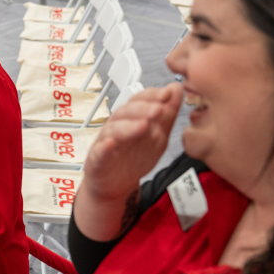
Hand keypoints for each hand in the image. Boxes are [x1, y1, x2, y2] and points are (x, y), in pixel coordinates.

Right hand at [82, 84, 181, 202]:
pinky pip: (99, 150)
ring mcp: (106, 140)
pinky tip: (111, 143)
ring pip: (114, 129)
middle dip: (143, 108)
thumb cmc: (134, 157)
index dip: (152, 95)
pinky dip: (104, 146)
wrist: (117, 184)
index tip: (167, 94)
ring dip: (128, 126)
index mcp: (132, 118)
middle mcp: (118, 125)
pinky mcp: (97, 158)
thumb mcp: (158, 136)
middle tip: (158, 109)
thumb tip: (176, 89)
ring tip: (143, 125)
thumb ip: (167, 115)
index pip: (140, 100)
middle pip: (126, 111)